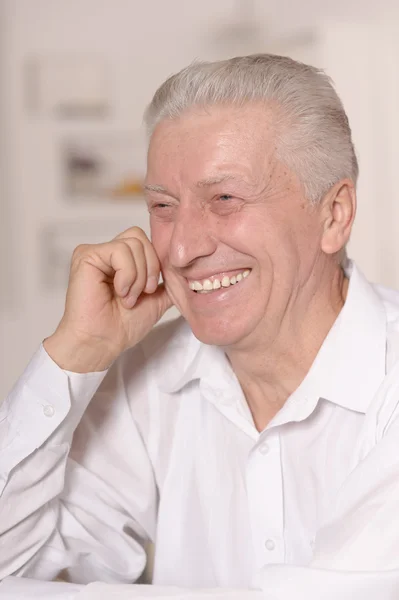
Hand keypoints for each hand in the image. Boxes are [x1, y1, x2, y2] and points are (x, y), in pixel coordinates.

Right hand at [44, 227, 172, 371]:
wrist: (103, 342)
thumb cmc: (122, 325)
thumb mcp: (156, 300)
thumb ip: (167, 284)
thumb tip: (183, 274)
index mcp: (122, 261)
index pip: (146, 242)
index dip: (155, 264)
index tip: (150, 291)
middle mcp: (108, 253)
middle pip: (140, 237)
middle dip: (149, 268)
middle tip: (141, 294)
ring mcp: (96, 253)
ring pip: (133, 243)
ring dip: (137, 276)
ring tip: (127, 298)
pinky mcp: (86, 255)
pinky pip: (119, 250)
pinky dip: (126, 274)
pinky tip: (119, 292)